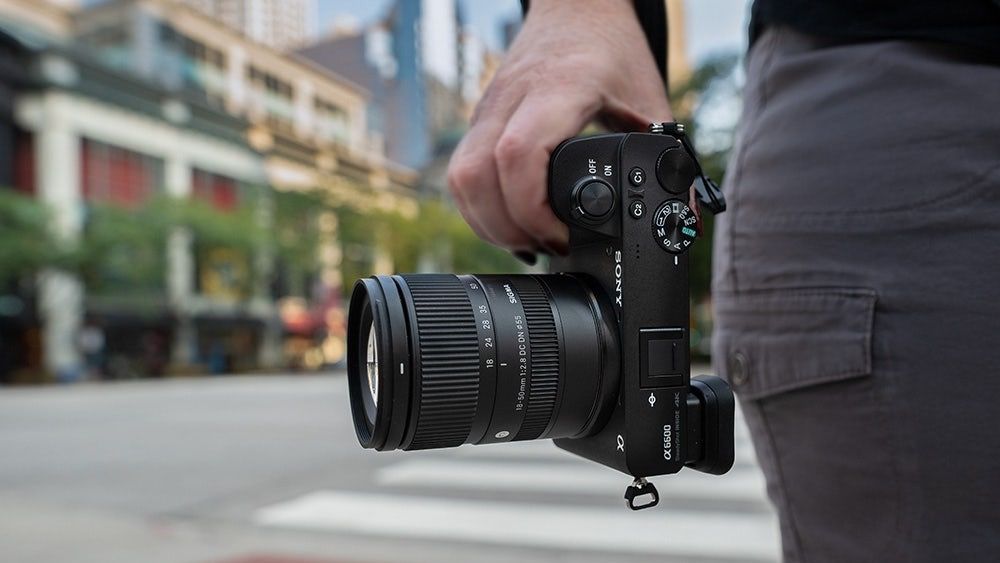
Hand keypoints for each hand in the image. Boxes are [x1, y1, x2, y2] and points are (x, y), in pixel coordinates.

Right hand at [448, 0, 670, 254]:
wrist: (577, 6)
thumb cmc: (613, 49)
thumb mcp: (650, 100)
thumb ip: (669, 158)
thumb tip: (685, 220)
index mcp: (557, 90)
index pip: (518, 155)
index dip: (532, 209)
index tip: (563, 236)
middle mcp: (512, 99)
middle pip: (475, 177)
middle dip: (506, 228)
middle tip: (546, 246)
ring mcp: (488, 109)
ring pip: (460, 180)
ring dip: (488, 223)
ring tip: (528, 241)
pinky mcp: (480, 120)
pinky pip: (462, 172)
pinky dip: (480, 207)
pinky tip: (509, 222)